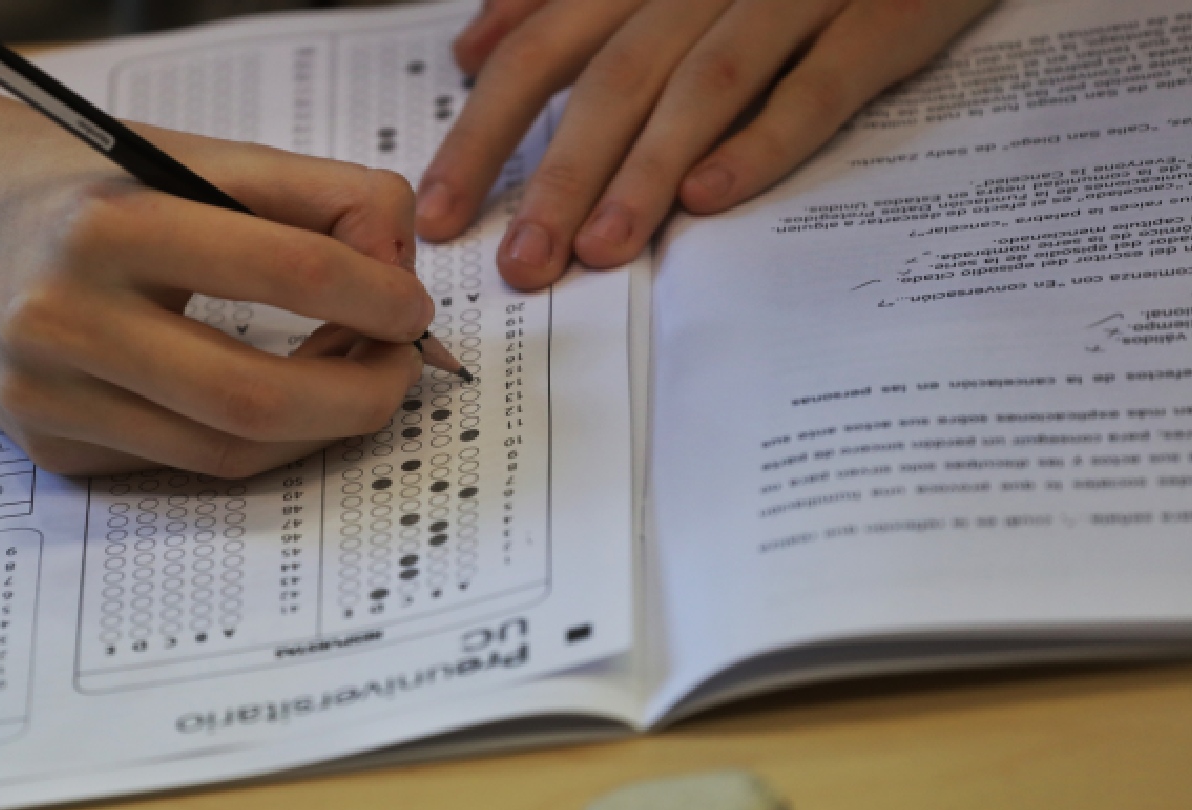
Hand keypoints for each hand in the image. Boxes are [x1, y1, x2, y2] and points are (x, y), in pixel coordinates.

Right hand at [0, 115, 431, 476]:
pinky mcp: (50, 448)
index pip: (286, 269)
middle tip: (402, 370)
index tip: (412, 305)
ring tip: (351, 380)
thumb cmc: (80, 184)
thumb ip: (308, 194)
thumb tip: (397, 260)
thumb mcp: (187, 156)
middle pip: (255, 393)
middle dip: (359, 393)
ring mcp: (49, 398)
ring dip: (318, 427)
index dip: (375, 295)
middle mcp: (64, 318)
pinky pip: (184, 463)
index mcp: (108, 222)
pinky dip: (254, 441)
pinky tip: (279, 403)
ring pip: (227, 449)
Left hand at [415, 0, 997, 289]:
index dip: (486, 131)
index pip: (544, 49)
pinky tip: (713, 197)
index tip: (444, 212)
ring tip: (600, 251)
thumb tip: (475, 46)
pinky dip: (765, 138)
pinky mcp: (886, 15)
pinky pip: (820, 84)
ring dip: (646, 170)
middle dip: (557, 175)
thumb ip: (565, 0)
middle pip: (614, 78)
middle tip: (521, 262)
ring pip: (705, 84)